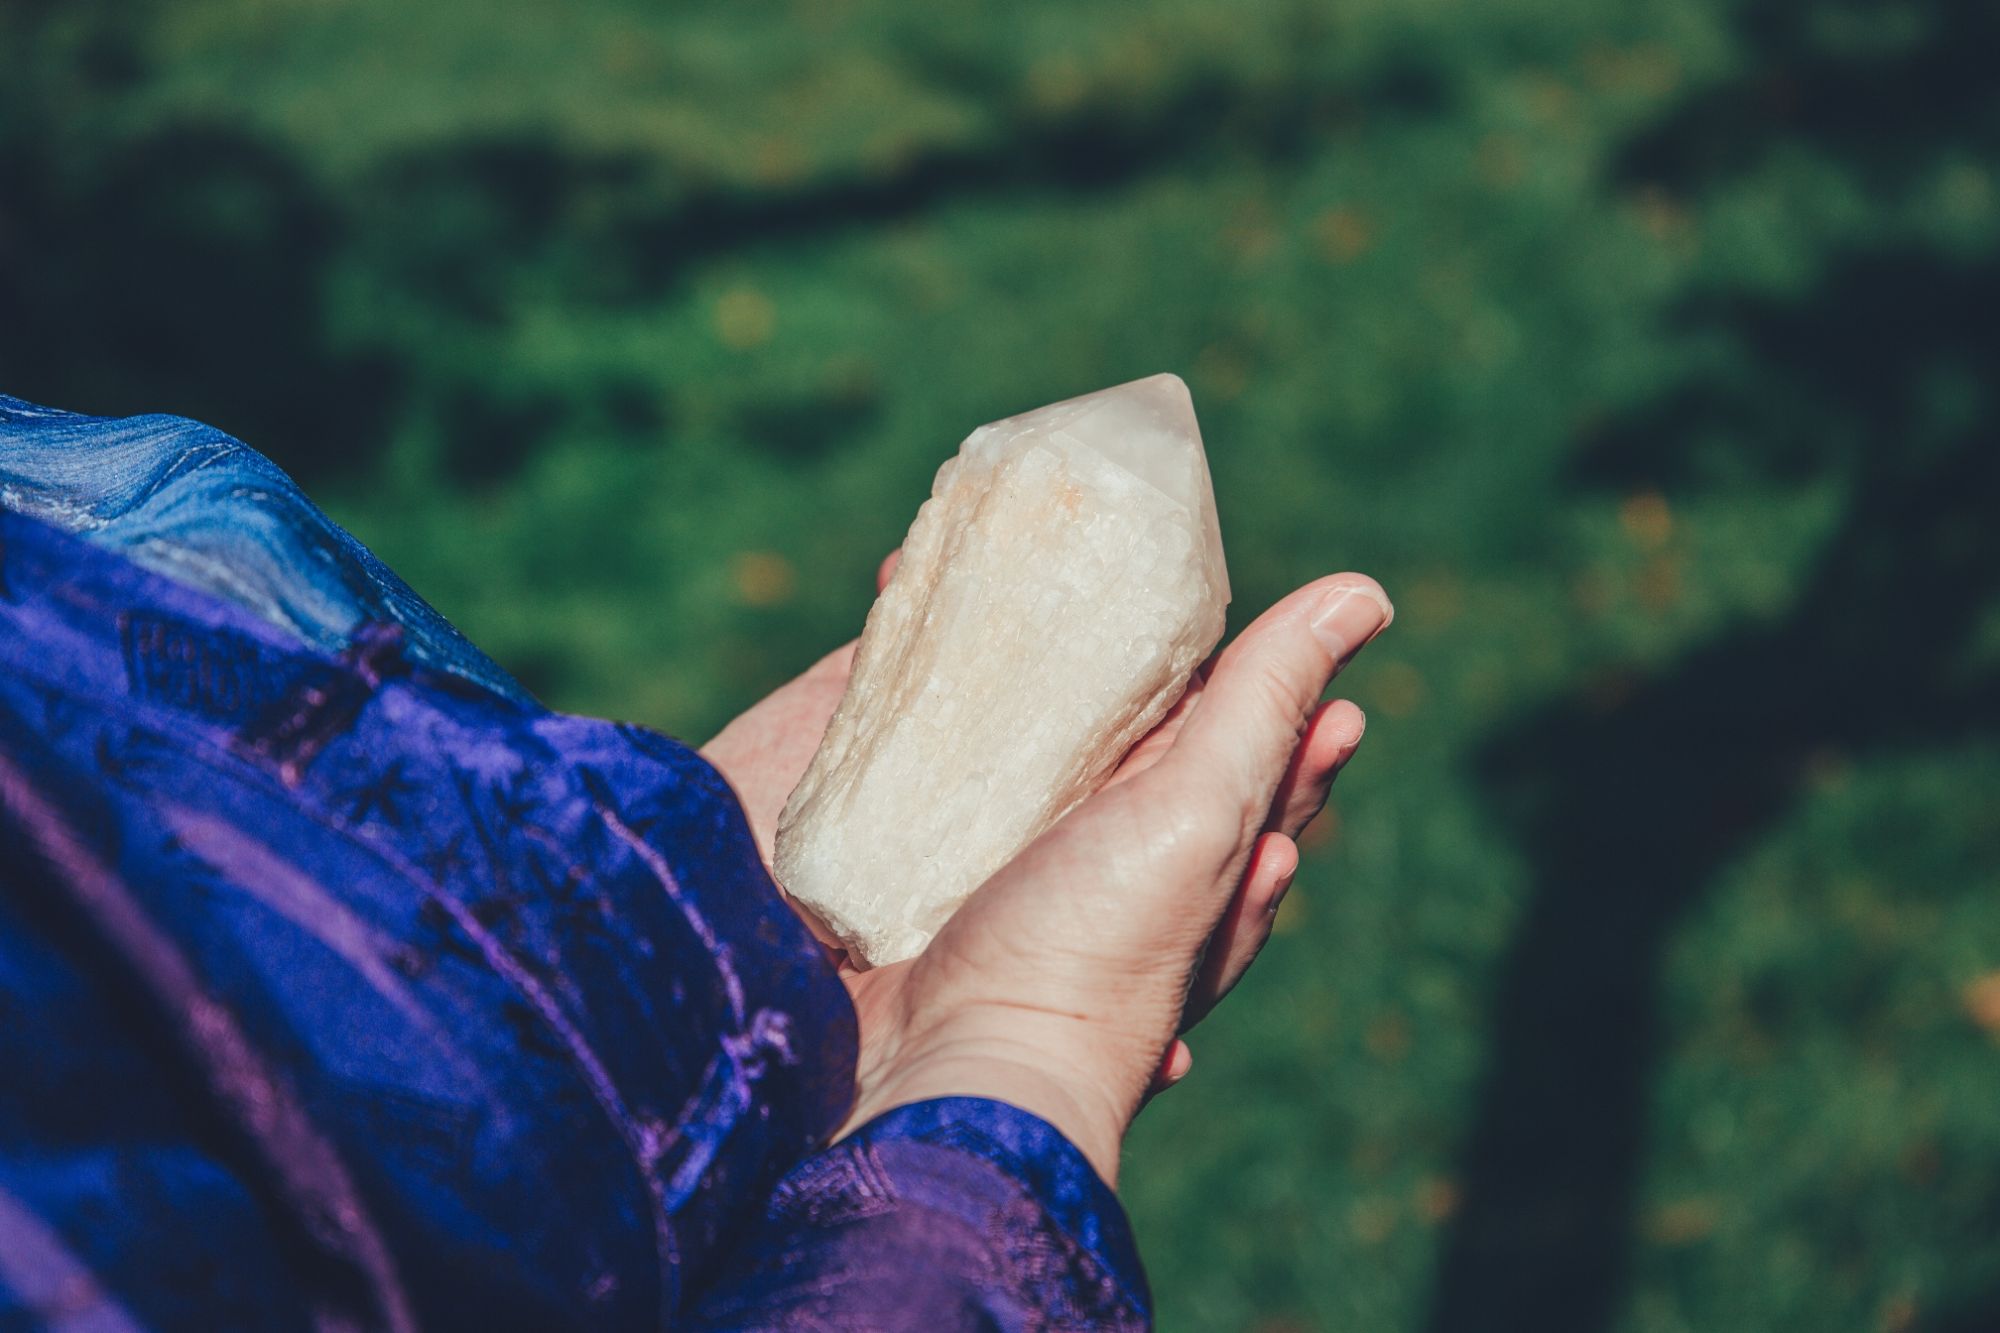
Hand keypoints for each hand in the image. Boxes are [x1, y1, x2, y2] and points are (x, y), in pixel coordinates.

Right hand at [705, 564, 1391, 1184]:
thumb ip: (1268, 704)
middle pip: (1161, 756)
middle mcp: (1130, 870)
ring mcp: (1032, 879)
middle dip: (1164, 684)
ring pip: (1053, 770)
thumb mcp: (1204, 815)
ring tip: (1034, 628)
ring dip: (1043, 706)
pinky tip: (928, 702)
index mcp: (1207, 858)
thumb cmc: (1096, 952)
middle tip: (1153, 600)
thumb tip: (1368, 594)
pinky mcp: (943, 882)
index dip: (1288, 688)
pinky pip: (953, 793)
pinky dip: (947, 738)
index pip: (1270, 757)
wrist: (953, 1074)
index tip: (1302, 612)